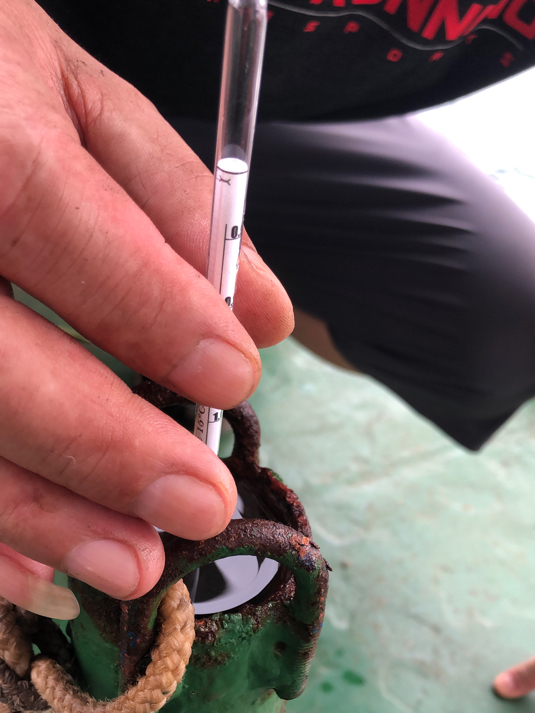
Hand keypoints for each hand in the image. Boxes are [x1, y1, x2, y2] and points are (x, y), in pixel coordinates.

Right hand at [0, 0, 292, 617]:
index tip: (231, 379)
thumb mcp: (64, 85)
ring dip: (34, 514)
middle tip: (197, 506)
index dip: (144, 306)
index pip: (42, 210)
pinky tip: (36, 572)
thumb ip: (170, 196)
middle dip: (97, 445)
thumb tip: (266, 317)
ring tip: (131, 566)